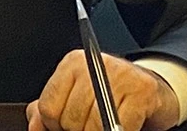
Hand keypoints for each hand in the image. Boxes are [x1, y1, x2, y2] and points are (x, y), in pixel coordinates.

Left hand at [26, 50, 179, 130]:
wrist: (152, 92)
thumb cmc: (110, 96)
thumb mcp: (75, 98)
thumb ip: (49, 110)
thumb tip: (34, 125)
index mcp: (73, 63)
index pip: (49, 107)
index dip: (56, 126)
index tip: (67, 125)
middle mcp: (95, 63)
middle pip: (71, 119)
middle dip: (80, 130)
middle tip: (92, 124)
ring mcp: (121, 75)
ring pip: (94, 125)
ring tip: (106, 124)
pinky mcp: (142, 91)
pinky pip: (120, 126)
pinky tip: (122, 124)